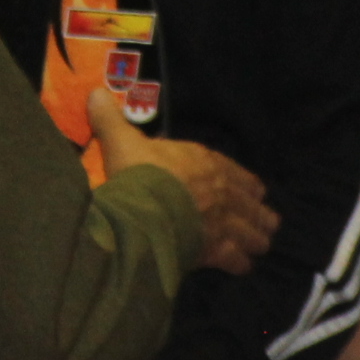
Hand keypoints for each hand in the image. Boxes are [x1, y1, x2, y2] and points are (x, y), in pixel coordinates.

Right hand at [86, 89, 278, 274]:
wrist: (145, 210)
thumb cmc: (138, 173)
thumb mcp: (121, 141)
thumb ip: (111, 120)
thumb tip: (95, 92)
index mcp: (206, 163)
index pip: (237, 172)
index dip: (246, 183)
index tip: (254, 190)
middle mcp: (223, 192)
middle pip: (253, 206)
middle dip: (259, 214)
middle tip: (265, 222)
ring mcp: (224, 223)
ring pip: (254, 234)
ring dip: (255, 239)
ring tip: (258, 245)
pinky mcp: (217, 252)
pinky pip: (238, 261)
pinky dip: (240, 264)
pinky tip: (240, 266)